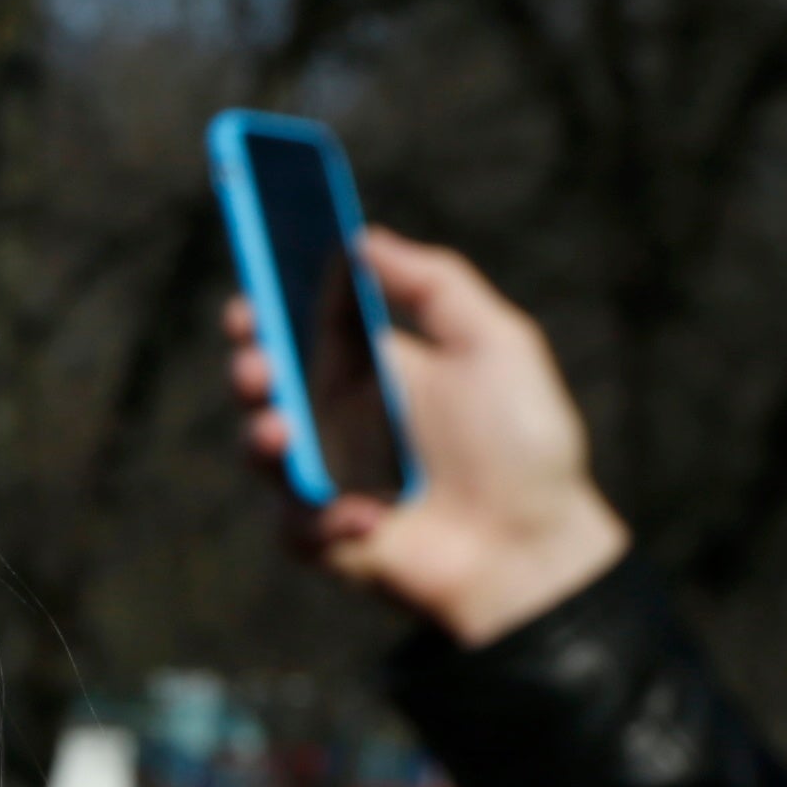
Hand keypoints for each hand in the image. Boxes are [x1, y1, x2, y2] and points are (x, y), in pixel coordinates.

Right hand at [224, 229, 630, 645]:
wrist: (537, 547)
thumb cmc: (525, 446)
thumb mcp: (495, 345)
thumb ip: (434, 284)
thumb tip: (363, 238)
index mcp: (366, 368)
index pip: (296, 327)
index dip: (262, 309)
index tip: (250, 297)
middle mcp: (336, 419)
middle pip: (263, 384)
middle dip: (250, 369)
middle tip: (260, 366)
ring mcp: (325, 479)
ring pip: (261, 452)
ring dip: (264, 439)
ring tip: (286, 436)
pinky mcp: (325, 539)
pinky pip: (293, 525)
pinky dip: (321, 519)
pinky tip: (372, 518)